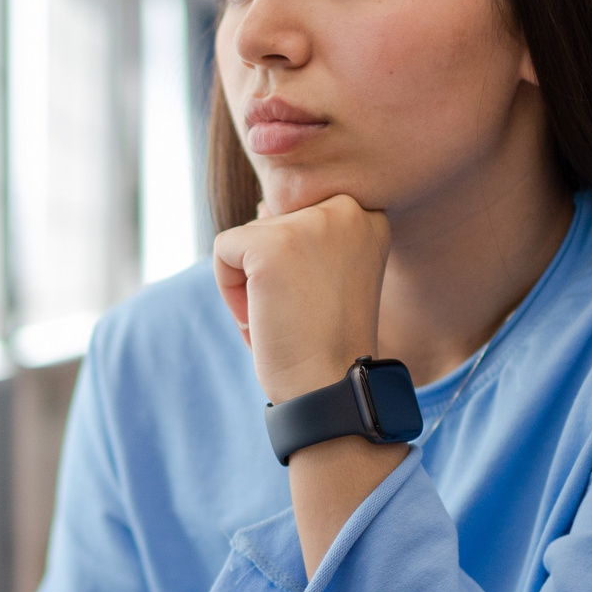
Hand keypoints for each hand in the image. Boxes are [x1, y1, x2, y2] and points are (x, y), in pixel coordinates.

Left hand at [211, 193, 392, 402]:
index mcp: (368, 215)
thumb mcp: (330, 274)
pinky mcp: (271, 245)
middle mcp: (347, 209)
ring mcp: (310, 224)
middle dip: (271, 275)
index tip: (319, 302)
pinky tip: (263, 319)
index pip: (298, 215)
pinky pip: (223, 250)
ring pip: (246, 238)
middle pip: (271, 223)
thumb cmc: (328, 340)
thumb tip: (262, 205)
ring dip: (251, 285)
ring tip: (287, 320)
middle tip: (302, 315)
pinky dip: (229, 291)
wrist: (333, 387)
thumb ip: (305, 235)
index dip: (294, 266)